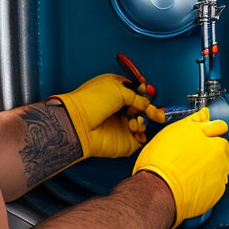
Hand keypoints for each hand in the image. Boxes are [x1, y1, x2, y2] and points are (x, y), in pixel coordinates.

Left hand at [49, 73, 163, 159]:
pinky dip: (142, 133)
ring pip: (143, 122)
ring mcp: (122, 124)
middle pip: (142, 107)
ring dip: (143, 120)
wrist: (79, 123)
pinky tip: (135, 128)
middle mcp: (120, 108)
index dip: (144, 92)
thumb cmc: (92, 101)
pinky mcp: (125, 140)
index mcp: (116, 91)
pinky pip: (141, 137)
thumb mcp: (117, 88)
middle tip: (150, 109)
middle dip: (149, 108)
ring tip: (134, 120)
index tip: (148, 92)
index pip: (136, 91)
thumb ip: (136, 95)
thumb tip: (147, 103)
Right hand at [132, 107, 228, 228]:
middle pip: (219, 152)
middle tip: (188, 154)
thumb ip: (196, 121)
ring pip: (216, 169)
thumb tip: (205, 114)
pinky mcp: (214, 196)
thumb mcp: (178, 130)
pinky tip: (189, 183)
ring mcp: (219, 180)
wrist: (159, 188)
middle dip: (208, 151)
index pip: (220, 131)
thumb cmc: (164, 158)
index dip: (208, 131)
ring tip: (186, 170)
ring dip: (206, 169)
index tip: (200, 135)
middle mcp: (222, 161)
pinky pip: (212, 186)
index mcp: (216, 143)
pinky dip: (204, 184)